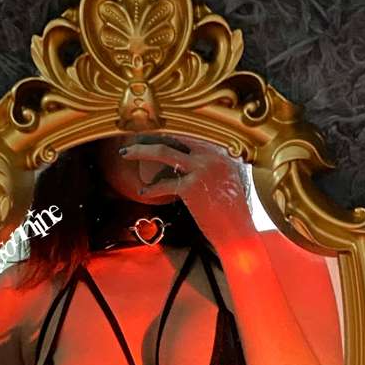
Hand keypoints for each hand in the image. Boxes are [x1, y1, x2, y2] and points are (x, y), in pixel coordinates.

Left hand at [119, 136, 255, 249]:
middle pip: (175, 135)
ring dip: (141, 150)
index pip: (191, 134)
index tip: (154, 130)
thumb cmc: (231, 216)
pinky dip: (151, 188)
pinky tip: (143, 191)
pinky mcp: (192, 187)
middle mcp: (212, 156)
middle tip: (134, 134)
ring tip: (125, 152)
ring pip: (164, 152)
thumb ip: (214, 171)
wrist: (238, 234)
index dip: (170, 131)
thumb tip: (191, 167)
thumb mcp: (228, 185)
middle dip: (151, 133)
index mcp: (221, 154)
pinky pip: (164, 183)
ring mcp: (202, 170)